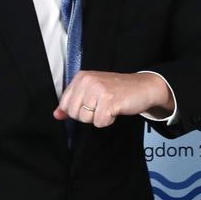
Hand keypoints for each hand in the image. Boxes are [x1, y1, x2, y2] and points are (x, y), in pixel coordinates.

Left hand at [54, 71, 173, 127]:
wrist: (144, 86)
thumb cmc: (118, 90)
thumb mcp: (92, 91)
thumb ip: (73, 101)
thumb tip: (57, 114)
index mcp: (81, 77)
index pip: (65, 104)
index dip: (78, 110)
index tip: (91, 104)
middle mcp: (88, 81)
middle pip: (74, 113)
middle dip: (88, 115)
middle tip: (102, 106)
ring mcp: (98, 90)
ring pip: (85, 119)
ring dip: (99, 118)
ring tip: (109, 106)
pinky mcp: (109, 100)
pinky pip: (99, 122)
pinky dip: (108, 121)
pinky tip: (116, 110)